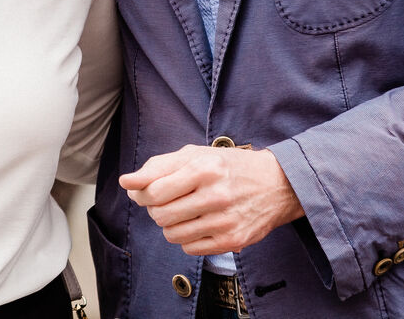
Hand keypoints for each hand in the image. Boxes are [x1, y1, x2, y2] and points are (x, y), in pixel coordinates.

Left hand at [121, 145, 303, 255]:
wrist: (277, 184)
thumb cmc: (229, 167)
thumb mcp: (195, 155)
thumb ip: (157, 167)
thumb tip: (126, 182)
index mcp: (204, 168)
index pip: (154, 192)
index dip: (143, 194)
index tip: (146, 192)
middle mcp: (215, 194)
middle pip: (161, 215)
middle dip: (156, 210)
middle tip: (169, 201)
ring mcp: (224, 220)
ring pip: (173, 235)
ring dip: (171, 225)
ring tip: (185, 212)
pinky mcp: (232, 241)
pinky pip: (190, 249)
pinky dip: (187, 239)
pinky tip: (199, 224)